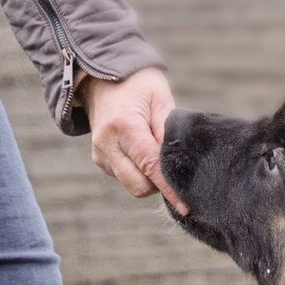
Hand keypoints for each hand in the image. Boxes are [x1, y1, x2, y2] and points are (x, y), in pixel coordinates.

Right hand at [82, 66, 186, 212]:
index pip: (151, 167)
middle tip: (172, 164)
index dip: (170, 188)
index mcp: (124, 126)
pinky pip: (124, 178)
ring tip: (155, 152)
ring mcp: (100, 154)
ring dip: (149, 179)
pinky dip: (138, 172)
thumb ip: (170, 131)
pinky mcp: (99, 160)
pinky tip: (141, 151)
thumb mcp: (161, 98)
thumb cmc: (138, 85)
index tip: (185, 206)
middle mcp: (108, 144)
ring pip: (132, 185)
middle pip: (139, 186)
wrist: (100, 78)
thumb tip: (180, 162)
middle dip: (159, 184)